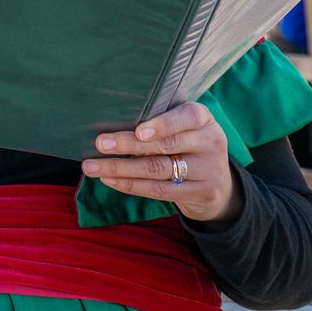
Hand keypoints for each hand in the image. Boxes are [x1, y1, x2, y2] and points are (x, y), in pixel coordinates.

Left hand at [82, 102, 239, 223]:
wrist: (219, 183)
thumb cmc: (186, 142)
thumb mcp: (182, 125)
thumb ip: (157, 119)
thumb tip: (109, 118)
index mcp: (204, 119)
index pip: (187, 117)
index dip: (162, 125)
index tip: (138, 131)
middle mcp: (210, 143)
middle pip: (166, 145)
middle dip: (129, 145)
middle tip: (100, 143)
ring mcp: (209, 170)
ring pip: (159, 169)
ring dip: (121, 168)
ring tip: (92, 166)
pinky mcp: (201, 193)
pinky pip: (160, 190)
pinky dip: (131, 185)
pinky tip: (109, 180)